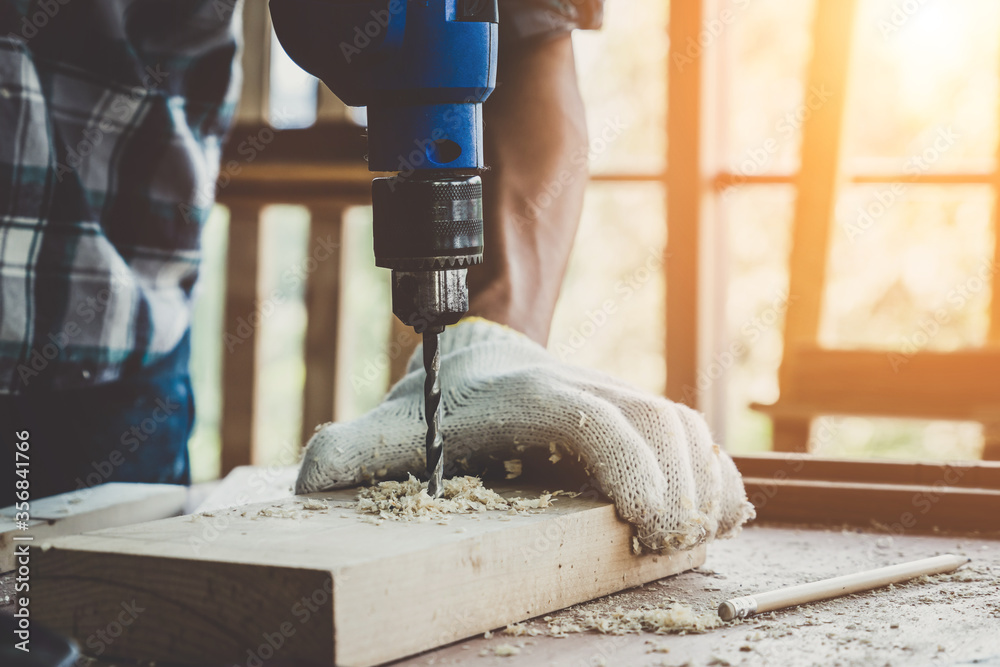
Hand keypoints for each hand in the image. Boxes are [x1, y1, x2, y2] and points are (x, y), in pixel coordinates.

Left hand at [296, 318, 754, 549]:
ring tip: (690, 538)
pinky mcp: (635, 411)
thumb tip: (309, 474)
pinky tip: (715, 515)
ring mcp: (616, 395)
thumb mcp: (395, 424)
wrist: (480, 352)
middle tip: (666, 547)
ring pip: (684, 425)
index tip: (645, 530)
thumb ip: (354, 447)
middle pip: (660, 424)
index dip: (635, 474)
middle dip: (678, 488)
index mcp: (533, 394)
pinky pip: (692, 433)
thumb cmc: (442, 402)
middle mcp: (585, 386)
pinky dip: (714, 472)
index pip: (602, 422)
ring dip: (703, 482)